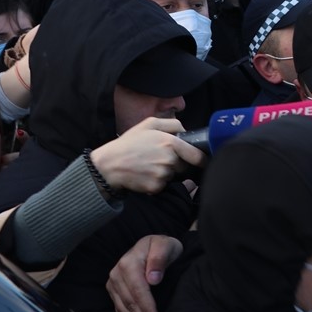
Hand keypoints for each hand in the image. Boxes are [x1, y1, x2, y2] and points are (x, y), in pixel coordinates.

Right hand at [89, 117, 204, 194]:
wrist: (109, 164)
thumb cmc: (129, 143)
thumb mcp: (149, 124)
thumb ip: (172, 124)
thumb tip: (186, 130)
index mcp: (170, 143)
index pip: (196, 155)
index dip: (201, 159)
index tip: (203, 161)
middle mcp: (169, 159)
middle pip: (183, 165)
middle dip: (175, 163)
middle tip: (157, 157)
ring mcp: (163, 174)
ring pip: (172, 175)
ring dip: (165, 172)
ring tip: (148, 165)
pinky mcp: (156, 187)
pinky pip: (163, 185)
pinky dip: (156, 182)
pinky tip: (144, 174)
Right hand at [107, 234, 182, 311]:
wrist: (155, 245)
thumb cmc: (163, 246)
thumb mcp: (166, 245)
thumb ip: (160, 259)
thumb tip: (153, 279)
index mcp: (128, 263)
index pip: (138, 291)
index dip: (147, 309)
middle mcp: (117, 274)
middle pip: (130, 304)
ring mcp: (114, 284)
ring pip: (124, 311)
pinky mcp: (115, 292)